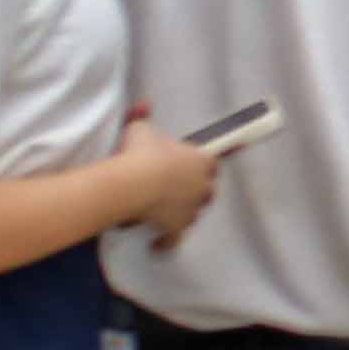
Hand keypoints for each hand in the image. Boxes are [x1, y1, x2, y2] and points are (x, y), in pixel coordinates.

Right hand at [116, 118, 222, 247]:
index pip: (213, 162)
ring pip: (193, 213)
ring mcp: (191, 210)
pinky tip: (157, 245)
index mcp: (202, 161)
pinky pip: (174, 238)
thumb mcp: (141, 127)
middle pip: (208, 189)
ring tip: (163, 209)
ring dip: (182, 211)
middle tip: (177, 186)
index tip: (193, 162)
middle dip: (197, 188)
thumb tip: (144, 104)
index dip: (203, 163)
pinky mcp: (176, 228)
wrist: (135, 183)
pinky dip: (166, 241)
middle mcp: (202, 187)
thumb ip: (143, 117)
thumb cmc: (142, 152)